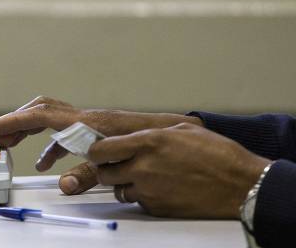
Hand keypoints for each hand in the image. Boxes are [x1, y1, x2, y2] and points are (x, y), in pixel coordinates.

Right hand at [0, 96, 201, 193]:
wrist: (175, 135)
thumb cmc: (148, 145)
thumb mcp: (115, 165)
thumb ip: (87, 175)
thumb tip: (62, 186)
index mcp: (85, 122)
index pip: (42, 116)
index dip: (15, 120)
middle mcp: (84, 117)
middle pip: (42, 110)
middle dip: (18, 121)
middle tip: (0, 135)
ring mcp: (90, 122)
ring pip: (51, 119)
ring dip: (30, 130)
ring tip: (12, 144)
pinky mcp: (96, 130)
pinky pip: (64, 132)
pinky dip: (49, 144)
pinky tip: (47, 163)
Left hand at [89, 122, 269, 217]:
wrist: (241, 184)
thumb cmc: (217, 154)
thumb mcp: (182, 129)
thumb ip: (150, 133)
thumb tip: (133, 137)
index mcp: (147, 142)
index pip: (101, 150)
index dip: (96, 151)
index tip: (99, 152)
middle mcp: (143, 167)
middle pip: (104, 173)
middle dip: (108, 169)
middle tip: (120, 165)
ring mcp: (149, 190)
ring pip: (120, 190)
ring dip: (126, 184)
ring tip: (145, 177)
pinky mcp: (158, 208)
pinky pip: (139, 203)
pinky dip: (144, 197)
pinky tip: (161, 188)